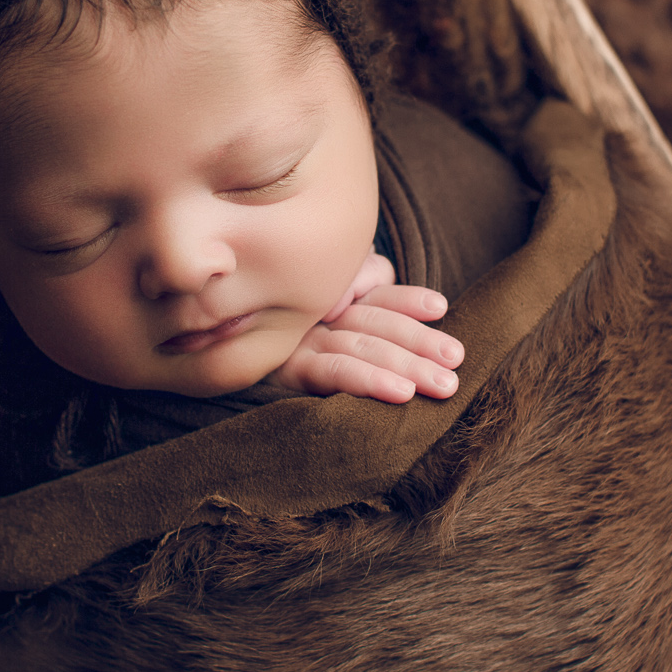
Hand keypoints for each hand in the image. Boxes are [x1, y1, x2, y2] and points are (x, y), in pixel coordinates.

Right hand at [270, 252, 463, 403]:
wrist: (215, 357)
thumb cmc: (285, 334)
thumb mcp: (325, 311)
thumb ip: (360, 282)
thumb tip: (383, 278)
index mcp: (330, 299)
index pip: (372, 294)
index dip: (406, 299)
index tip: (439, 308)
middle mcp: (315, 315)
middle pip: (374, 321)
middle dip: (419, 341)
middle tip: (456, 360)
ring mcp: (301, 339)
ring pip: (362, 346)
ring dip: (406, 365)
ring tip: (443, 383)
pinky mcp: (288, 370)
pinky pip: (334, 372)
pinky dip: (368, 380)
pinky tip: (400, 393)